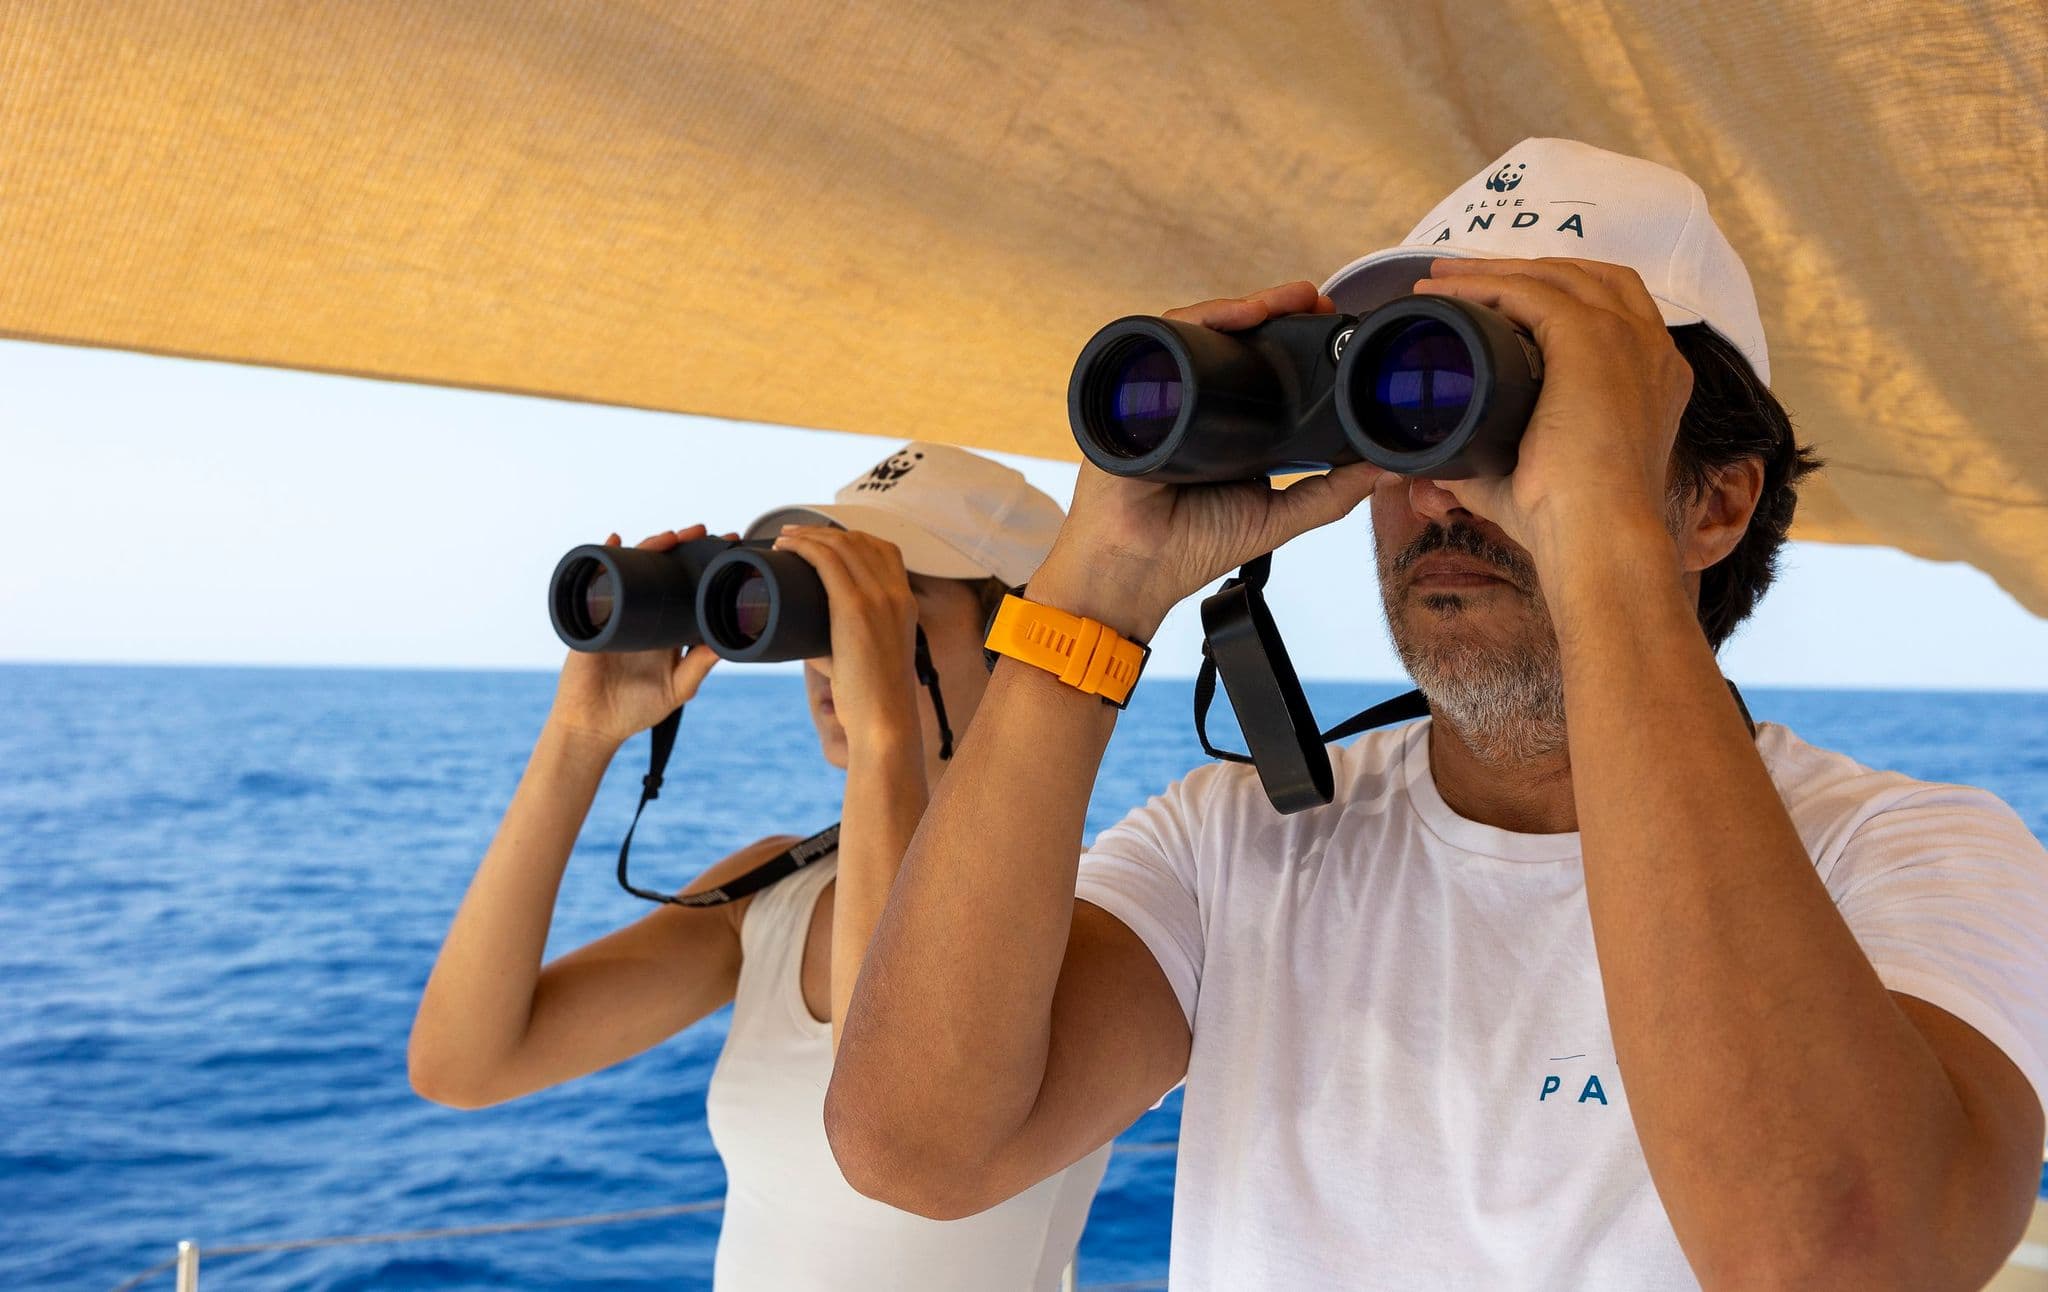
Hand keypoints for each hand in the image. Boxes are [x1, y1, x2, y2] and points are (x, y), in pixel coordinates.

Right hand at [547, 526, 723, 749]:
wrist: (595, 725)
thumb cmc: (637, 709)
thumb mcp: (677, 688)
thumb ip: (698, 666)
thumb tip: (725, 642)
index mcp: (668, 628)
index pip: (689, 588)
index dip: (705, 567)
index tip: (728, 547)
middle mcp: (645, 614)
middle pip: (664, 570)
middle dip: (682, 547)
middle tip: (704, 532)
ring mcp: (618, 612)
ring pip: (634, 569)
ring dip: (650, 547)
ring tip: (669, 536)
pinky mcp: (594, 617)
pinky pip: (597, 582)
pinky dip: (605, 559)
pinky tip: (615, 541)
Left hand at [770, 525, 923, 752]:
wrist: (884, 718)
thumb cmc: (870, 696)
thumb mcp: (867, 655)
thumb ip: (840, 637)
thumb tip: (801, 632)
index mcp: (905, 602)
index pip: (884, 549)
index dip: (850, 537)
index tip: (822, 541)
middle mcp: (896, 593)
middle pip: (859, 540)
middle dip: (822, 531)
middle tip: (792, 536)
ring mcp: (879, 598)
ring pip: (841, 545)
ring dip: (807, 535)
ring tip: (783, 540)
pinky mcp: (855, 607)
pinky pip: (827, 560)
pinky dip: (804, 547)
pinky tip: (787, 547)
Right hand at [1033, 281, 1382, 638]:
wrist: (1135, 567)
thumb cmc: (1192, 546)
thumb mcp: (1278, 516)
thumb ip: (1332, 493)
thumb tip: (1388, 465)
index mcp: (1229, 422)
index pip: (1261, 365)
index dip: (1295, 339)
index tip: (1333, 322)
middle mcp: (1194, 398)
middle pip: (1233, 337)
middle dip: (1276, 310)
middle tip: (1316, 298)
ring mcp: (1163, 389)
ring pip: (1203, 329)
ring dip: (1247, 306)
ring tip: (1289, 298)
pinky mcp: (1134, 388)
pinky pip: (1167, 338)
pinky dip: (1204, 319)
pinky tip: (1239, 315)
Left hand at [1410, 257, 1693, 563]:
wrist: (1598, 538)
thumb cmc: (1570, 525)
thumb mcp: (1531, 479)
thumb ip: (1490, 461)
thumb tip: (1440, 463)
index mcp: (1651, 378)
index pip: (1607, 306)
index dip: (1551, 292)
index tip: (1495, 299)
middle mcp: (1649, 350)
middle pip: (1585, 277)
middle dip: (1520, 270)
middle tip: (1457, 276)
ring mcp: (1626, 338)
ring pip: (1555, 276)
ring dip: (1493, 269)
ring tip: (1441, 277)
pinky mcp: (1591, 338)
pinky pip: (1531, 290)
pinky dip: (1485, 284)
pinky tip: (1448, 290)